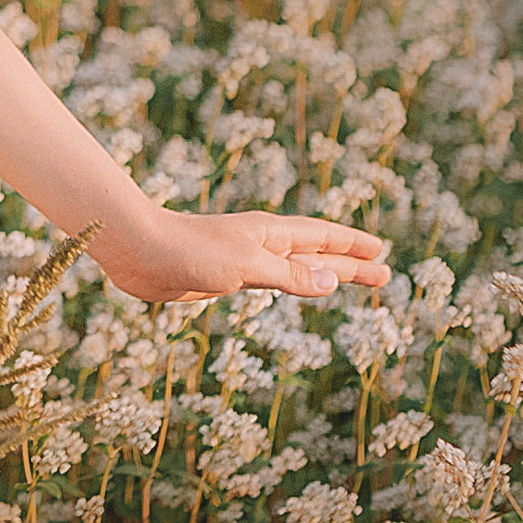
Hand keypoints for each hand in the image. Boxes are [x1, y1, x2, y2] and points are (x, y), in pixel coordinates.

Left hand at [84, 191, 391, 309]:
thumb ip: (289, 275)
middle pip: (316, 254)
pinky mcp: (223, 277)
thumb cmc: (189, 252)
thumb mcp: (246, 266)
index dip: (352, 246)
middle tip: (384, 274)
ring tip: (346, 280)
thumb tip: (333, 281)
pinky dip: (292, 284)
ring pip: (295, 267)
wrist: (137, 252)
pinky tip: (293, 287)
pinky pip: (272, 281)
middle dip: (349, 264)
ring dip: (323, 273)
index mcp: (270, 235)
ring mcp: (243, 260)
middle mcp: (261, 244)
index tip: (381, 251)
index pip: (322, 238)